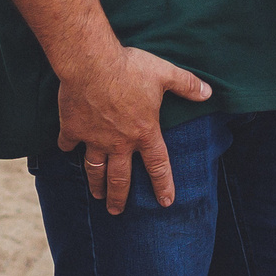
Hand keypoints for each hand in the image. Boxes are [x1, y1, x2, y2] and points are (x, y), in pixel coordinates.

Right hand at [56, 44, 212, 213]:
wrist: (92, 63)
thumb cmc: (130, 68)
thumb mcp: (165, 73)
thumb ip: (187, 85)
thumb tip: (209, 92)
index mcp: (144, 132)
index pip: (158, 165)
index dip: (163, 185)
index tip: (165, 202)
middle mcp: (119, 142)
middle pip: (120, 178)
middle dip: (119, 198)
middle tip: (117, 211)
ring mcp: (94, 138)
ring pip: (94, 169)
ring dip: (95, 184)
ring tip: (96, 195)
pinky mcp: (73, 129)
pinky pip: (68, 144)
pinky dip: (67, 147)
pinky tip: (66, 149)